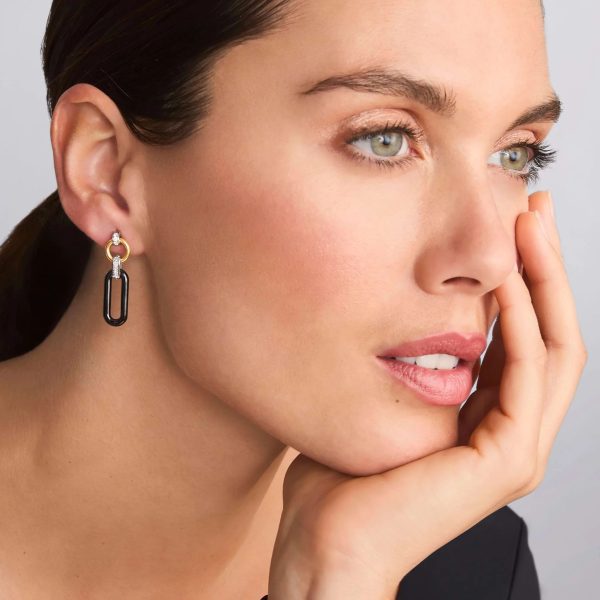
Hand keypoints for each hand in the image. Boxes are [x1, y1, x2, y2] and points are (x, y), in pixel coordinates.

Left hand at [266, 191, 587, 598]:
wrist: (325, 540)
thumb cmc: (339, 472)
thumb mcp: (378, 398)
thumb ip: (403, 361)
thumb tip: (400, 316)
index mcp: (483, 416)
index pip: (520, 334)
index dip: (521, 276)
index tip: (509, 222)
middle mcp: (508, 429)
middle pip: (548, 332)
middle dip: (545, 266)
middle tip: (536, 206)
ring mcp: (513, 448)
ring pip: (552, 347)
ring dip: (544, 282)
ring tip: (531, 224)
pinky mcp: (506, 461)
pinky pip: (526, 375)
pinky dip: (521, 323)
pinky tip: (507, 279)